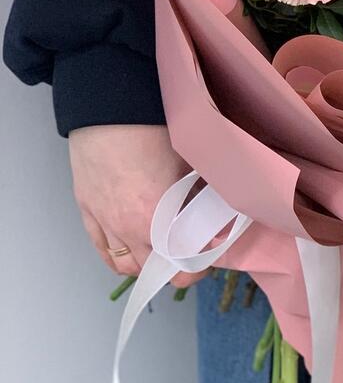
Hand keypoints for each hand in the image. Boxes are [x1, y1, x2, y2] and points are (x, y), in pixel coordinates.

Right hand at [68, 124, 201, 286]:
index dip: (201, 264)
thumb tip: (216, 211)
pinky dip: (119, 259)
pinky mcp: (86, 211)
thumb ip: (202, 194)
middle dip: (178, 266)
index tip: (214, 251)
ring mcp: (103, 223)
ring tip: (166, 251)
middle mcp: (127, 230)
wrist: (109, 111)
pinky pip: (102, 250)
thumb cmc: (153, 132)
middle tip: (194, 250)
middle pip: (155, 271)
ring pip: (127, 266)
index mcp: (156, 221)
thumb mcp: (189, 163)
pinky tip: (133, 254)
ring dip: (149, 265)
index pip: (181, 266)